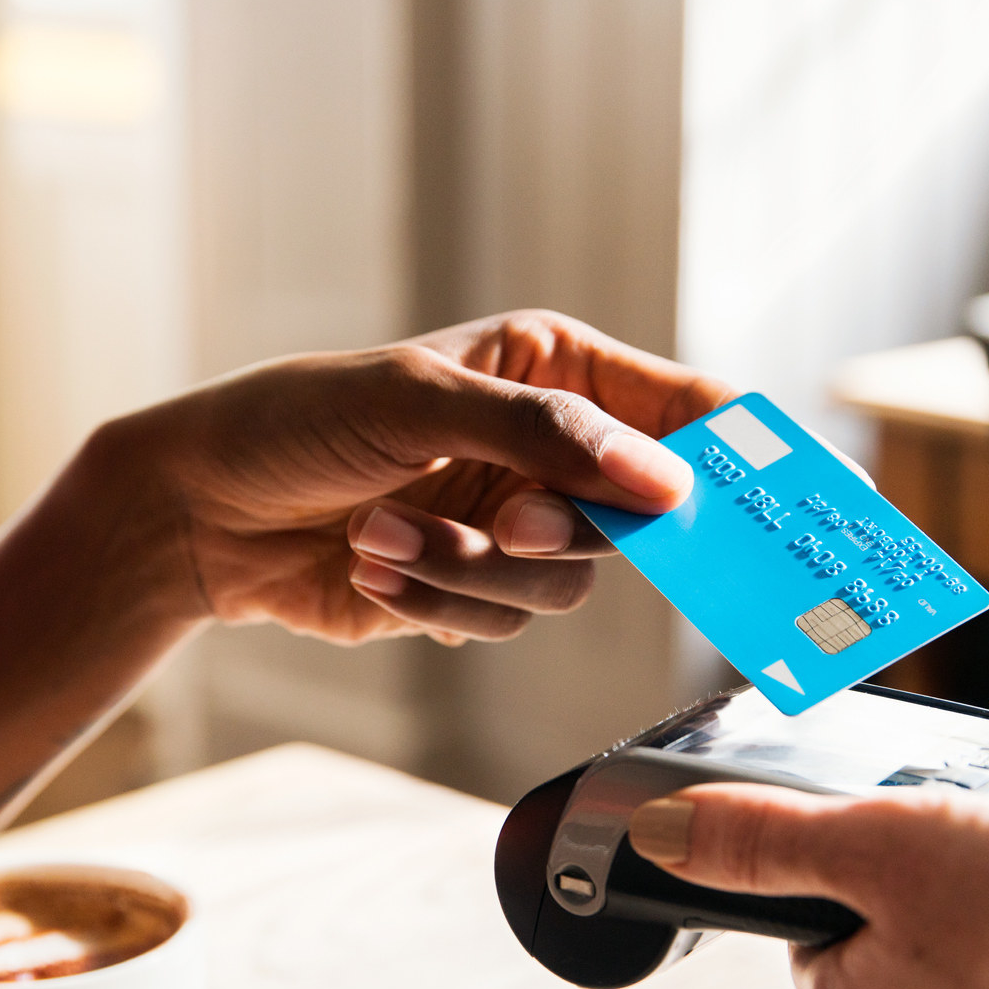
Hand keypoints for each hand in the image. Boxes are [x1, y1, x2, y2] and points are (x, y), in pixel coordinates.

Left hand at [163, 311, 737, 644]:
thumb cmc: (296, 420)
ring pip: (567, 584)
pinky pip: (503, 620)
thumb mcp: (418, 399)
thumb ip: (544, 434)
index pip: (682, 410)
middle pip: (638, 517)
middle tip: (508, 522)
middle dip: (561, 528)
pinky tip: (372, 563)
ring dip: (470, 569)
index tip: (788, 505)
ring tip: (382, 535)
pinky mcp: (475, 590)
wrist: (201, 511)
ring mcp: (515, 525)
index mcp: (555, 368)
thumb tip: (661, 483)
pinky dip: (436, 602)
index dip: (739, 456)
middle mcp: (549, 448)